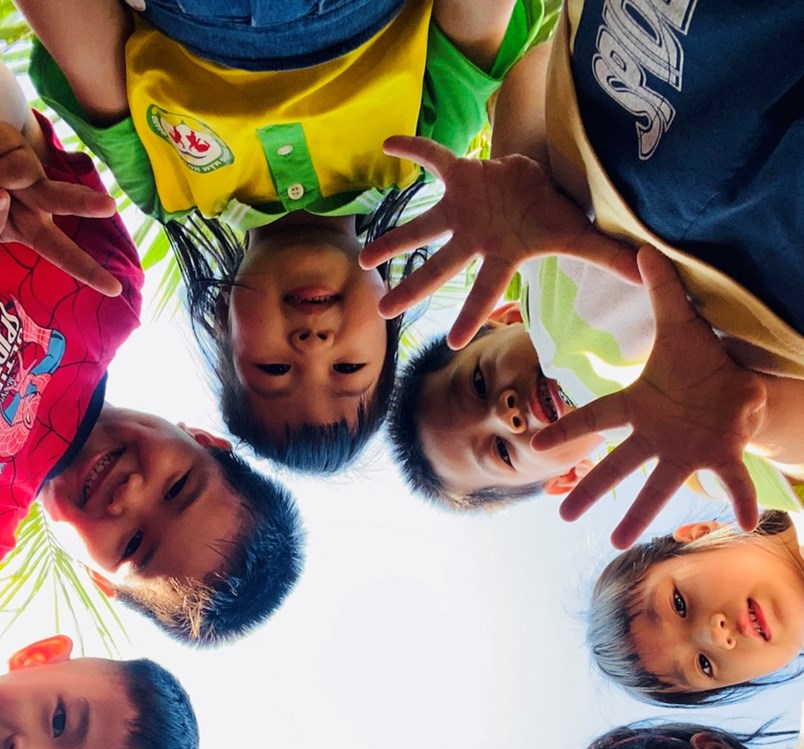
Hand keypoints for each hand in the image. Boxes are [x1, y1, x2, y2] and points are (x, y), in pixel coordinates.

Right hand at [0, 120, 121, 295]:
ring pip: (15, 170)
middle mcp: (38, 195)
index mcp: (33, 228)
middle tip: (111, 207)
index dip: (87, 271)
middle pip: (64, 199)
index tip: (115, 289)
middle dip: (86, 203)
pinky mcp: (10, 136)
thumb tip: (0, 195)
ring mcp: (28, 163)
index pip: (63, 253)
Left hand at [359, 135, 639, 347]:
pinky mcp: (459, 176)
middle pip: (439, 266)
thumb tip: (647, 277)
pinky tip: (387, 145)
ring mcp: (463, 209)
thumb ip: (606, 258)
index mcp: (500, 255)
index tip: (454, 340)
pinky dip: (412, 150)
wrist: (541, 182)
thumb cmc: (553, 216)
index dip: (471, 312)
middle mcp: (474, 238)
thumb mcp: (579, 237)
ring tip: (365, 257)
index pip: (485, 289)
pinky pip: (433, 160)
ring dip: (394, 240)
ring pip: (422, 225)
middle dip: (413, 287)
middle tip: (383, 309)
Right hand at [531, 246, 767, 547]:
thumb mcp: (680, 323)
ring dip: (640, 515)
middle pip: (618, 465)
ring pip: (659, 487)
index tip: (538, 446)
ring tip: (616, 543)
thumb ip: (661, 291)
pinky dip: (739, 500)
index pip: (597, 417)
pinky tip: (745, 522)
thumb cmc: (701, 359)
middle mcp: (654, 437)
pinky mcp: (719, 455)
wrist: (740, 378)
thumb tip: (641, 249)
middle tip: (563, 516)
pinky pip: (730, 480)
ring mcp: (684, 451)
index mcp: (639, 406)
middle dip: (591, 490)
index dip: (568, 429)